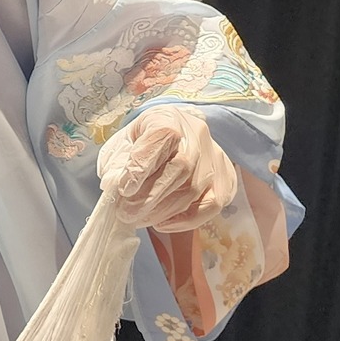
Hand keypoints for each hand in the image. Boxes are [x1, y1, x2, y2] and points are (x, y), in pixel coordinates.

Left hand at [96, 106, 238, 232]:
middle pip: (181, 167)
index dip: (143, 165)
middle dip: (149, 196)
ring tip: (139, 219)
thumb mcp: (122, 143)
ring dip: (163, 211)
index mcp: (168, 117)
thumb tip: (114, 187)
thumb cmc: (142, 141)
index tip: (123, 189)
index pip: (162, 136)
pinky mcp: (225, 178)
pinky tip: (163, 223)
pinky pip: (212, 204)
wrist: (173, 136)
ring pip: (194, 188)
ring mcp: (215, 157)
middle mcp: (196, 134)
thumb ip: (117, 162)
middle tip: (126, 214)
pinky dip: (186, 219)